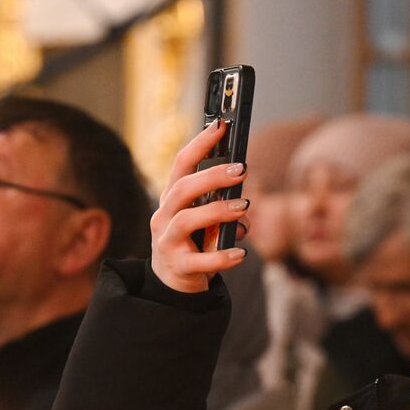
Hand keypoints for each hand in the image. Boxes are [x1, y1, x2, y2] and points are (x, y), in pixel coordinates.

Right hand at [150, 120, 249, 292]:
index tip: (221, 126)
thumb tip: (243, 205)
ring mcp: (167, 241)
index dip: (200, 144)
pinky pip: (199, 260)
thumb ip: (222, 207)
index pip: (181, 165)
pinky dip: (221, 257)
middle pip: (182, 189)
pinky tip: (240, 254)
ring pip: (187, 220)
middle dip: (212, 177)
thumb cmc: (194, 242)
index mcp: (172, 199)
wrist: (173, 283)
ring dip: (218, 211)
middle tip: (242, 170)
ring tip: (244, 208)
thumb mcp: (206, 220)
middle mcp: (164, 216)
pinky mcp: (177, 266)